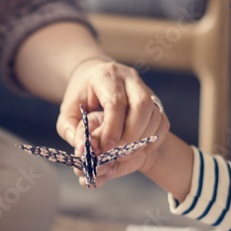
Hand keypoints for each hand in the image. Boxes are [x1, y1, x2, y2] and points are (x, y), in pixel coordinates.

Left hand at [59, 60, 168, 187]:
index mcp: (106, 76)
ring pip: (154, 114)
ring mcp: (145, 88)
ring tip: (125, 154)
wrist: (95, 79)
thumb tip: (83, 148)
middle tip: (118, 153)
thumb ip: (69, 129)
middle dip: (131, 134)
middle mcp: (129, 78)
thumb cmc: (81, 96)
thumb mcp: (68, 110)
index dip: (113, 127)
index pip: (115, 102)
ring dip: (142, 139)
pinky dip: (152, 140)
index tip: (106, 147)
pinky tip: (137, 150)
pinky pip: (162, 122)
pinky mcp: (155, 101)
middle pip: (142, 105)